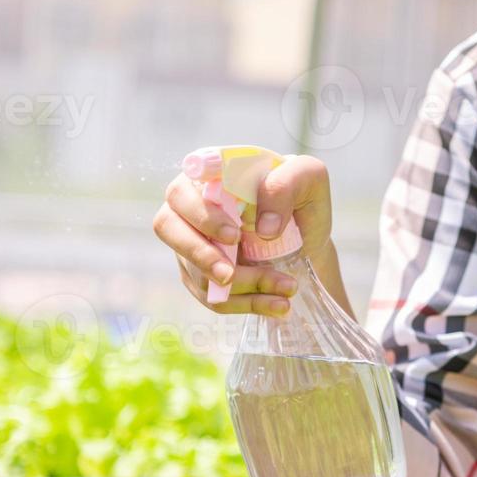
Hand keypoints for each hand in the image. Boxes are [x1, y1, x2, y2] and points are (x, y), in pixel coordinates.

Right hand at [153, 154, 334, 315]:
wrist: (306, 236)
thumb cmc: (301, 196)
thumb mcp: (309, 178)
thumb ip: (286, 186)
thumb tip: (265, 227)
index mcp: (211, 171)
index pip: (185, 183)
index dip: (202, 211)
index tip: (234, 235)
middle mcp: (191, 203)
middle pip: (167, 226)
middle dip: (200, 254)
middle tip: (231, 273)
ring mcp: (191, 241)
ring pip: (194, 269)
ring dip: (239, 285)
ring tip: (286, 288)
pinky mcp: (200, 274)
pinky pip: (213, 297)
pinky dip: (247, 304)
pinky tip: (279, 304)